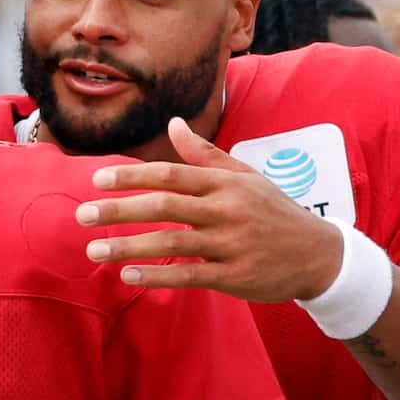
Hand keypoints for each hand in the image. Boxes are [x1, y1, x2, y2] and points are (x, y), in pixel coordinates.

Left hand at [78, 116, 347, 302]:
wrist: (318, 255)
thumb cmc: (274, 212)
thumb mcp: (245, 177)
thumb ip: (205, 154)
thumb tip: (173, 124)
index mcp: (225, 182)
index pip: (171, 173)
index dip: (132, 176)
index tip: (96, 180)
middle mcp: (226, 209)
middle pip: (164, 205)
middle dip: (119, 210)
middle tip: (81, 215)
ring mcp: (231, 244)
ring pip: (171, 242)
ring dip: (128, 247)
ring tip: (94, 251)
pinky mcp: (235, 276)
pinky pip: (188, 275)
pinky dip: (157, 275)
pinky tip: (128, 275)